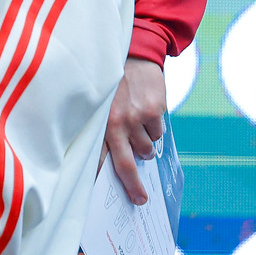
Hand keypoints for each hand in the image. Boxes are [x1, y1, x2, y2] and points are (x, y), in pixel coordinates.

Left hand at [105, 57, 166, 204]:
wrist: (134, 54)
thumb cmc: (113, 85)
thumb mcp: (101, 105)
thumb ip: (105, 130)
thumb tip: (115, 162)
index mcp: (98, 123)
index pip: (99, 158)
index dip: (102, 179)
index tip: (107, 196)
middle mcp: (115, 122)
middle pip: (126, 164)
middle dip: (134, 185)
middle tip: (141, 200)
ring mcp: (136, 117)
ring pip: (146, 148)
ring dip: (144, 144)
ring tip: (137, 126)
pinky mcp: (154, 110)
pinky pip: (158, 133)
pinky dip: (154, 128)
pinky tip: (146, 112)